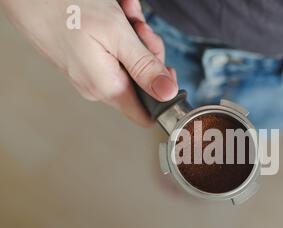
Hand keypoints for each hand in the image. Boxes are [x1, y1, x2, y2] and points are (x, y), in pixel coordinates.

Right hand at [0, 0, 177, 126]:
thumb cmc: (66, 7)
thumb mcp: (117, 35)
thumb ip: (144, 67)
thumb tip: (168, 94)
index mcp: (108, 88)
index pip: (147, 114)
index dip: (164, 96)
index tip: (167, 69)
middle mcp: (99, 86)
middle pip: (142, 82)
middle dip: (148, 52)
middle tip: (140, 27)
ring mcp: (91, 73)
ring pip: (130, 62)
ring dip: (135, 36)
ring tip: (125, 13)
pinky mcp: (85, 60)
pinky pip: (113, 51)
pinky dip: (121, 31)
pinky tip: (117, 12)